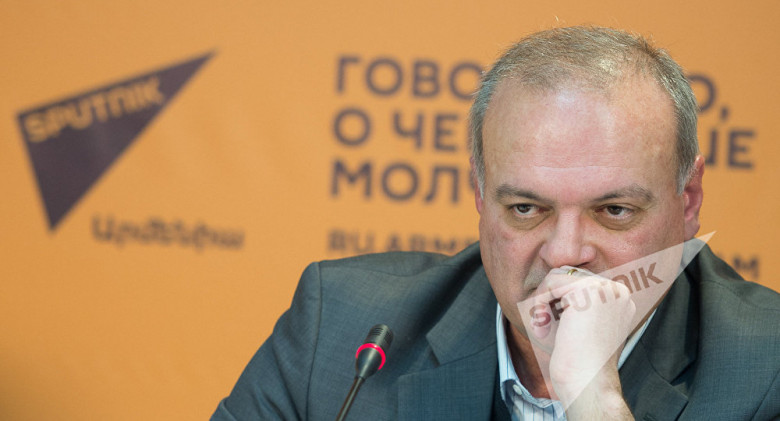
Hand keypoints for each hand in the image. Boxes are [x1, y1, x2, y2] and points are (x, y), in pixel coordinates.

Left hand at [518, 267, 635, 417]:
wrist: (587, 383)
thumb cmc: (579, 361)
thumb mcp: (580, 325)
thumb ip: (573, 301)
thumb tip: (554, 276)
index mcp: (620, 299)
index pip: (579, 283)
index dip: (558, 302)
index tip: (551, 327)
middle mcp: (618, 290)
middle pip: (568, 276)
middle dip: (549, 300)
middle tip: (543, 327)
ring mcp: (606, 288)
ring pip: (557, 277)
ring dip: (542, 301)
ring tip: (542, 327)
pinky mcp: (588, 290)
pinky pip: (550, 283)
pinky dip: (539, 302)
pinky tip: (541, 324)